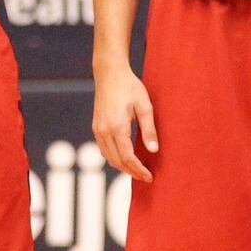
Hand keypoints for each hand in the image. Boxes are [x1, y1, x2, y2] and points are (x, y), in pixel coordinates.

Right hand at [93, 64, 157, 181]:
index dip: (139, 170)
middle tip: (146, 177)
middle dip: (131, 172)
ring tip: (137, 170)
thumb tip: (153, 150)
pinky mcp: (96, 127)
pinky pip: (104, 150)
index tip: (149, 177)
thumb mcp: (145, 106)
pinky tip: (124, 158)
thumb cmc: (129, 87)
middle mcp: (104, 131)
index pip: (127, 157)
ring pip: (108, 158)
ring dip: (122, 167)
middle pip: (117, 161)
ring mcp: (98, 130)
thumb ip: (149, 129)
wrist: (109, 73)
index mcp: (117, 127)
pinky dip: (114, 158)